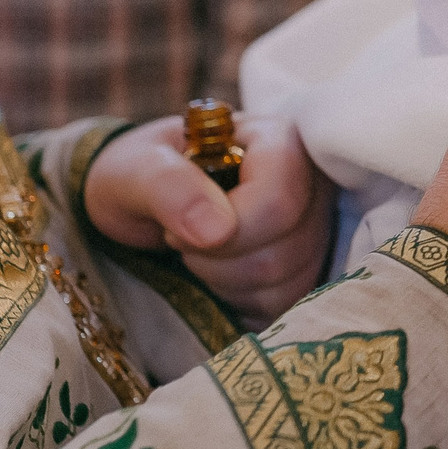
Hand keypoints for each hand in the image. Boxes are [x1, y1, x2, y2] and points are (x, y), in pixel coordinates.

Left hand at [83, 113, 336, 321]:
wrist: (139, 202)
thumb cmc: (139, 173)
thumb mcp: (134, 168)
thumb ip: (169, 186)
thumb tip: (217, 231)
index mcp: (278, 142)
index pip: (279, 201)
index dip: (228, 228)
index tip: (178, 225)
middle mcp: (310, 184)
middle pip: (286, 249)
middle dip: (219, 259)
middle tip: (181, 239)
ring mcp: (313, 230)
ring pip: (288, 283)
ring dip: (226, 282)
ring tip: (197, 254)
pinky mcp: (303, 270)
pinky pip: (284, 306)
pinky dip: (240, 302)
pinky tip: (217, 277)